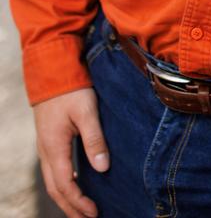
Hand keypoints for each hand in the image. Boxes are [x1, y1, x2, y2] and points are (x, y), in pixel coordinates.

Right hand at [34, 87, 108, 217]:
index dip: (78, 203)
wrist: (52, 69)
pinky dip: (63, 184)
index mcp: (54, 147)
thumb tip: (102, 168)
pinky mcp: (49, 140)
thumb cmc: (71, 89)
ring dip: (66, 198)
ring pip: (52, 181)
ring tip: (82, 210)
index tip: (94, 213)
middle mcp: (46, 151)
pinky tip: (75, 183)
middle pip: (55, 189)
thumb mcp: (86, 111)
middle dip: (71, 207)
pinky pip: (53, 170)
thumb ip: (94, 139)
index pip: (64, 186)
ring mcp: (45, 146)